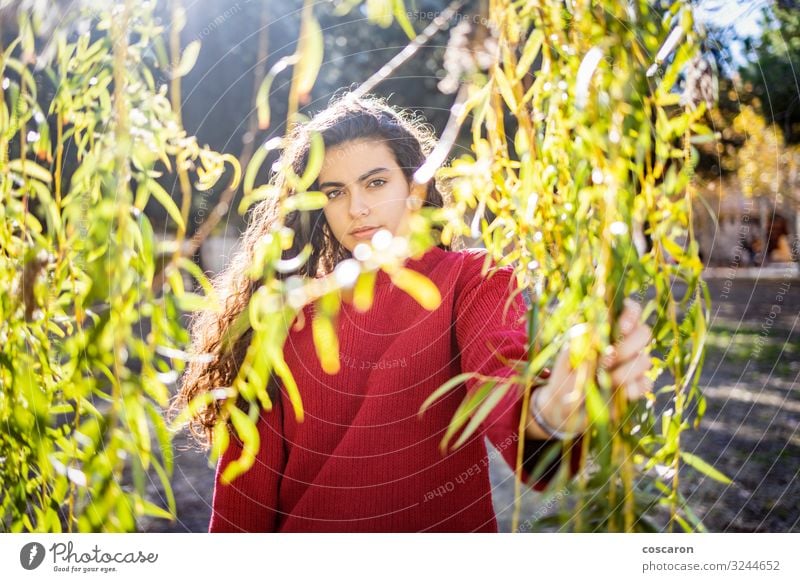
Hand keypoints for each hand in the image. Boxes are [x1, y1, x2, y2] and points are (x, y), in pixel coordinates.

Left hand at [526, 298, 654, 439]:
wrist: (565, 414)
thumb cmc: (562, 383)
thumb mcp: (563, 367)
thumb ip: (576, 351)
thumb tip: (590, 335)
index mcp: (604, 331)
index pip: (628, 310)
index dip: (631, 314)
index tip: (622, 327)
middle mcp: (621, 345)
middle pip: (644, 333)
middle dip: (628, 346)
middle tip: (607, 359)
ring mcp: (631, 366)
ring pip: (646, 359)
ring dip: (627, 370)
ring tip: (606, 380)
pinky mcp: (636, 386)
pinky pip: (646, 382)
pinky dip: (634, 388)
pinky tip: (620, 394)